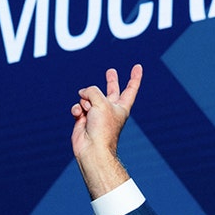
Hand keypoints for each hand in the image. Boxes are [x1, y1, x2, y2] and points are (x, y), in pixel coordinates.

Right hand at [70, 64, 141, 198]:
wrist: (92, 148)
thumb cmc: (103, 128)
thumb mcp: (101, 102)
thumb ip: (92, 91)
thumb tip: (82, 93)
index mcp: (122, 107)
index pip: (131, 88)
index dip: (135, 77)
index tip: (138, 66)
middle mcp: (110, 109)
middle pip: (111, 91)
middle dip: (111, 81)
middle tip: (111, 71)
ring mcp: (96, 114)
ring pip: (87, 97)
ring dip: (85, 102)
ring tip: (88, 113)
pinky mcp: (83, 119)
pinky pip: (78, 106)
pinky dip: (77, 109)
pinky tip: (79, 116)